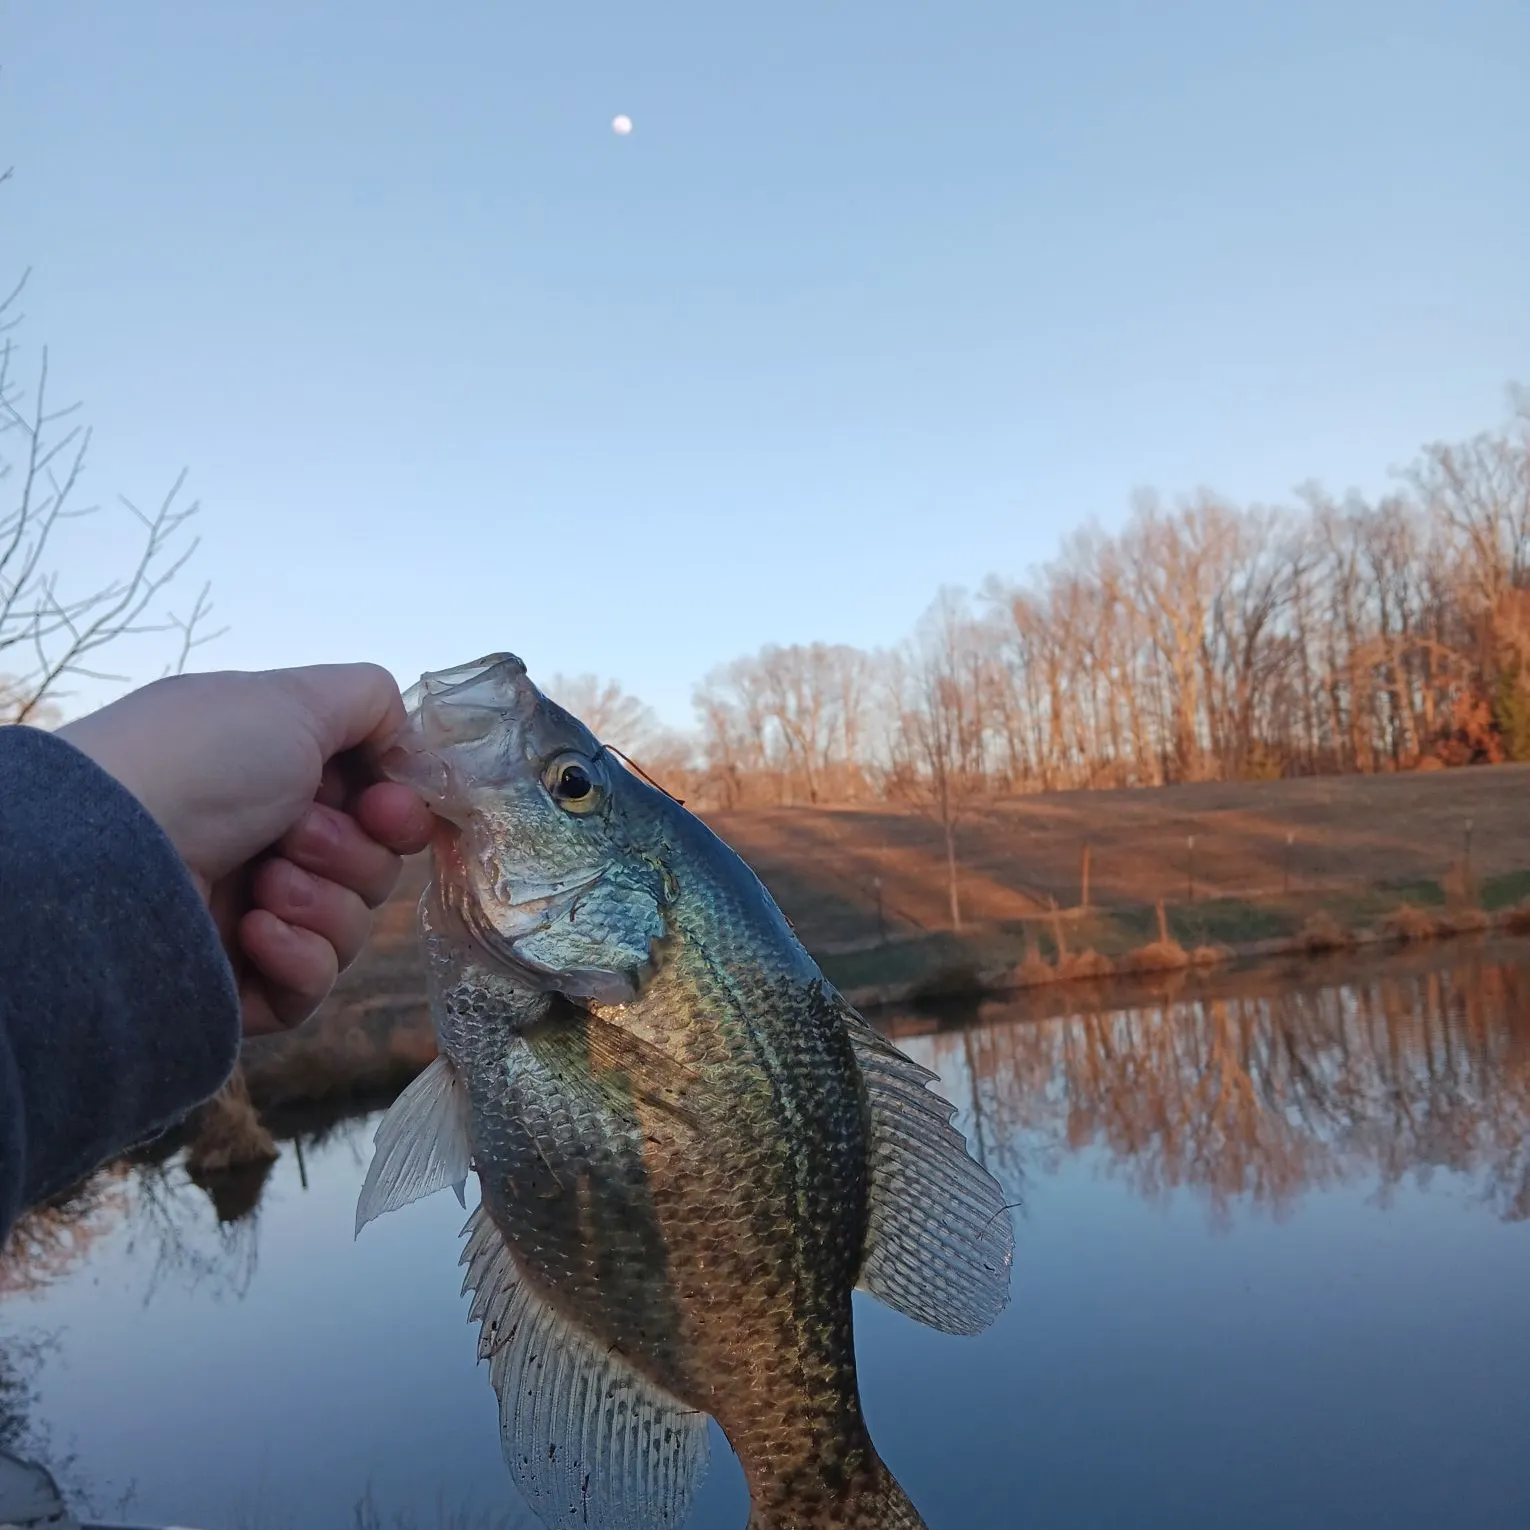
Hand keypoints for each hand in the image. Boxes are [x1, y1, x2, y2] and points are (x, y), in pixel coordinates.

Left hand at [60, 664, 434, 1035]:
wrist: (106, 858)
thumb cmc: (198, 763)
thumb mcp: (294, 699)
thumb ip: (372, 701)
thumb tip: (411, 745)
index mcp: (281, 781)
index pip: (380, 809)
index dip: (399, 811)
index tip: (389, 807)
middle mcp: (269, 845)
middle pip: (376, 867)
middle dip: (351, 852)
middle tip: (295, 836)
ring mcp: (253, 917)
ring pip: (353, 927)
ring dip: (323, 900)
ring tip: (264, 883)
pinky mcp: (242, 984)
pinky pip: (314, 985)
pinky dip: (299, 956)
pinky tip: (254, 930)